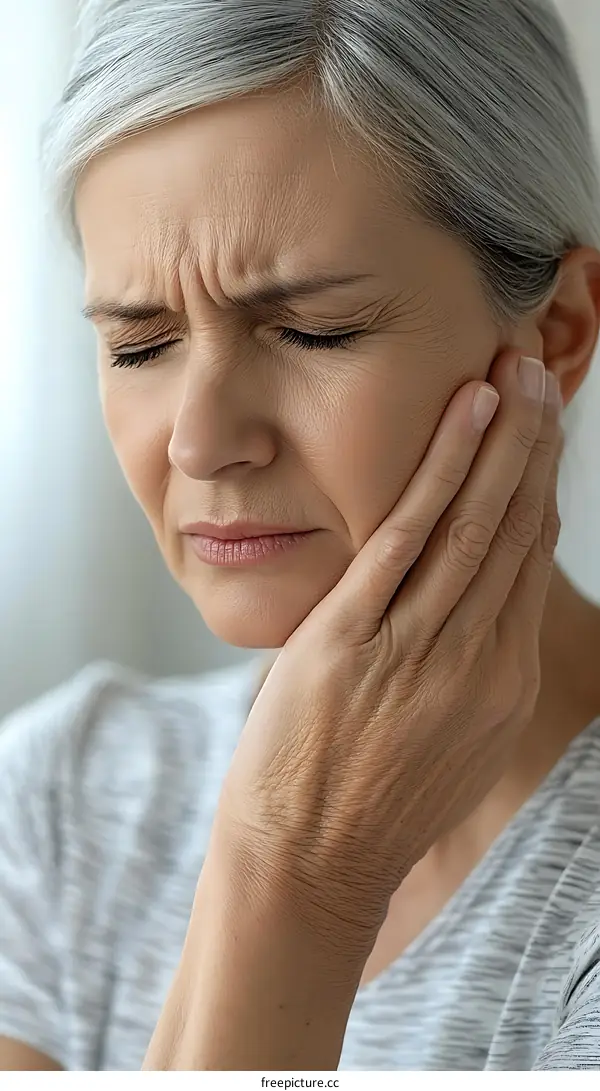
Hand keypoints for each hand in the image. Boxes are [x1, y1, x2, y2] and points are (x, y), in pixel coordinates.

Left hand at [218, 350, 562, 952]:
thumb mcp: (449, 744)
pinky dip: (441, 472)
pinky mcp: (355, 640)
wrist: (310, 866)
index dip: (540, 488)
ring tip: (515, 373)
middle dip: (533, 446)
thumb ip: (471, 673)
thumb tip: (478, 611)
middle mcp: (476, 662)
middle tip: (542, 374)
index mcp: (502, 685)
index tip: (543, 433)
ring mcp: (418, 650)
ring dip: (500, 442)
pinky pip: (408, 541)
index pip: (529, 563)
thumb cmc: (368, 805)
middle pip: (516, 533)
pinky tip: (464, 418)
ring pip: (475, 525)